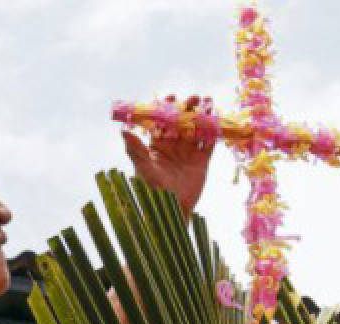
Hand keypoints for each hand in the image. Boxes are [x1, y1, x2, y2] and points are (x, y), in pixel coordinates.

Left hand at [122, 97, 216, 217]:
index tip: (171, 97)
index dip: (166, 108)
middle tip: (194, 98)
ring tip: (208, 104)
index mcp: (157, 145)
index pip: (162, 122)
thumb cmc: (153, 190)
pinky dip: (213, 133)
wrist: (172, 210)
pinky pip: (208, 144)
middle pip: (181, 122)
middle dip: (187, 109)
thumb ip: (135, 149)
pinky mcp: (202, 162)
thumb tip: (122, 131)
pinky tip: (217, 122)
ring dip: (202, 117)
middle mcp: (173, 146)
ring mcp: (188, 153)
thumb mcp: (144, 168)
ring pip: (196, 130)